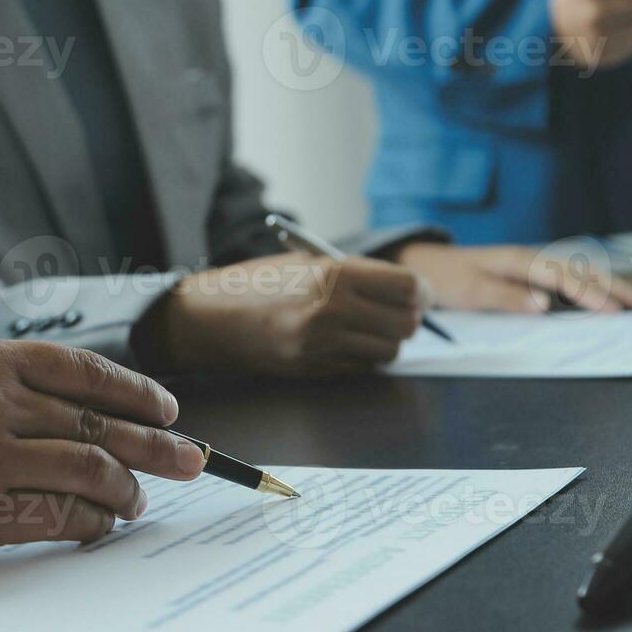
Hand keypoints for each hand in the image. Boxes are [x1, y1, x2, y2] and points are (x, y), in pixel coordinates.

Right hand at [0, 338, 205, 570]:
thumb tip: (77, 408)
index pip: (85, 371)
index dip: (137, 394)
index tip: (167, 410)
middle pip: (101, 422)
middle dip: (158, 445)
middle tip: (192, 459)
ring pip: (91, 469)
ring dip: (127, 490)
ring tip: (138, 501)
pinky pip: (58, 515)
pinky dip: (90, 522)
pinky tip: (99, 524)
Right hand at [150, 253, 424, 375]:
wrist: (212, 317)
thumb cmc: (259, 283)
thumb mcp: (309, 262)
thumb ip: (357, 275)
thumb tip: (406, 290)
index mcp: (334, 274)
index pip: (406, 287)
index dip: (420, 290)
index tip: (419, 292)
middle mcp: (333, 311)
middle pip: (404, 324)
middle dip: (407, 318)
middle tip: (398, 310)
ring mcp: (323, 345)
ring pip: (388, 352)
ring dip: (386, 341)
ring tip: (367, 327)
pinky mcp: (314, 369)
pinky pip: (361, 368)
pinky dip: (362, 357)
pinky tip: (343, 342)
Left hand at [394, 244, 631, 313]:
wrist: (427, 266)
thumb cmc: (446, 279)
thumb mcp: (470, 291)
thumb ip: (505, 298)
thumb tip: (544, 304)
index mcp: (520, 261)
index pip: (565, 277)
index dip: (591, 294)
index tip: (615, 311)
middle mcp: (533, 260)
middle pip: (583, 273)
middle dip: (617, 288)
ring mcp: (535, 267)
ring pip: (582, 275)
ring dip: (612, 288)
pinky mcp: (533, 275)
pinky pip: (571, 281)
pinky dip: (595, 289)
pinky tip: (610, 300)